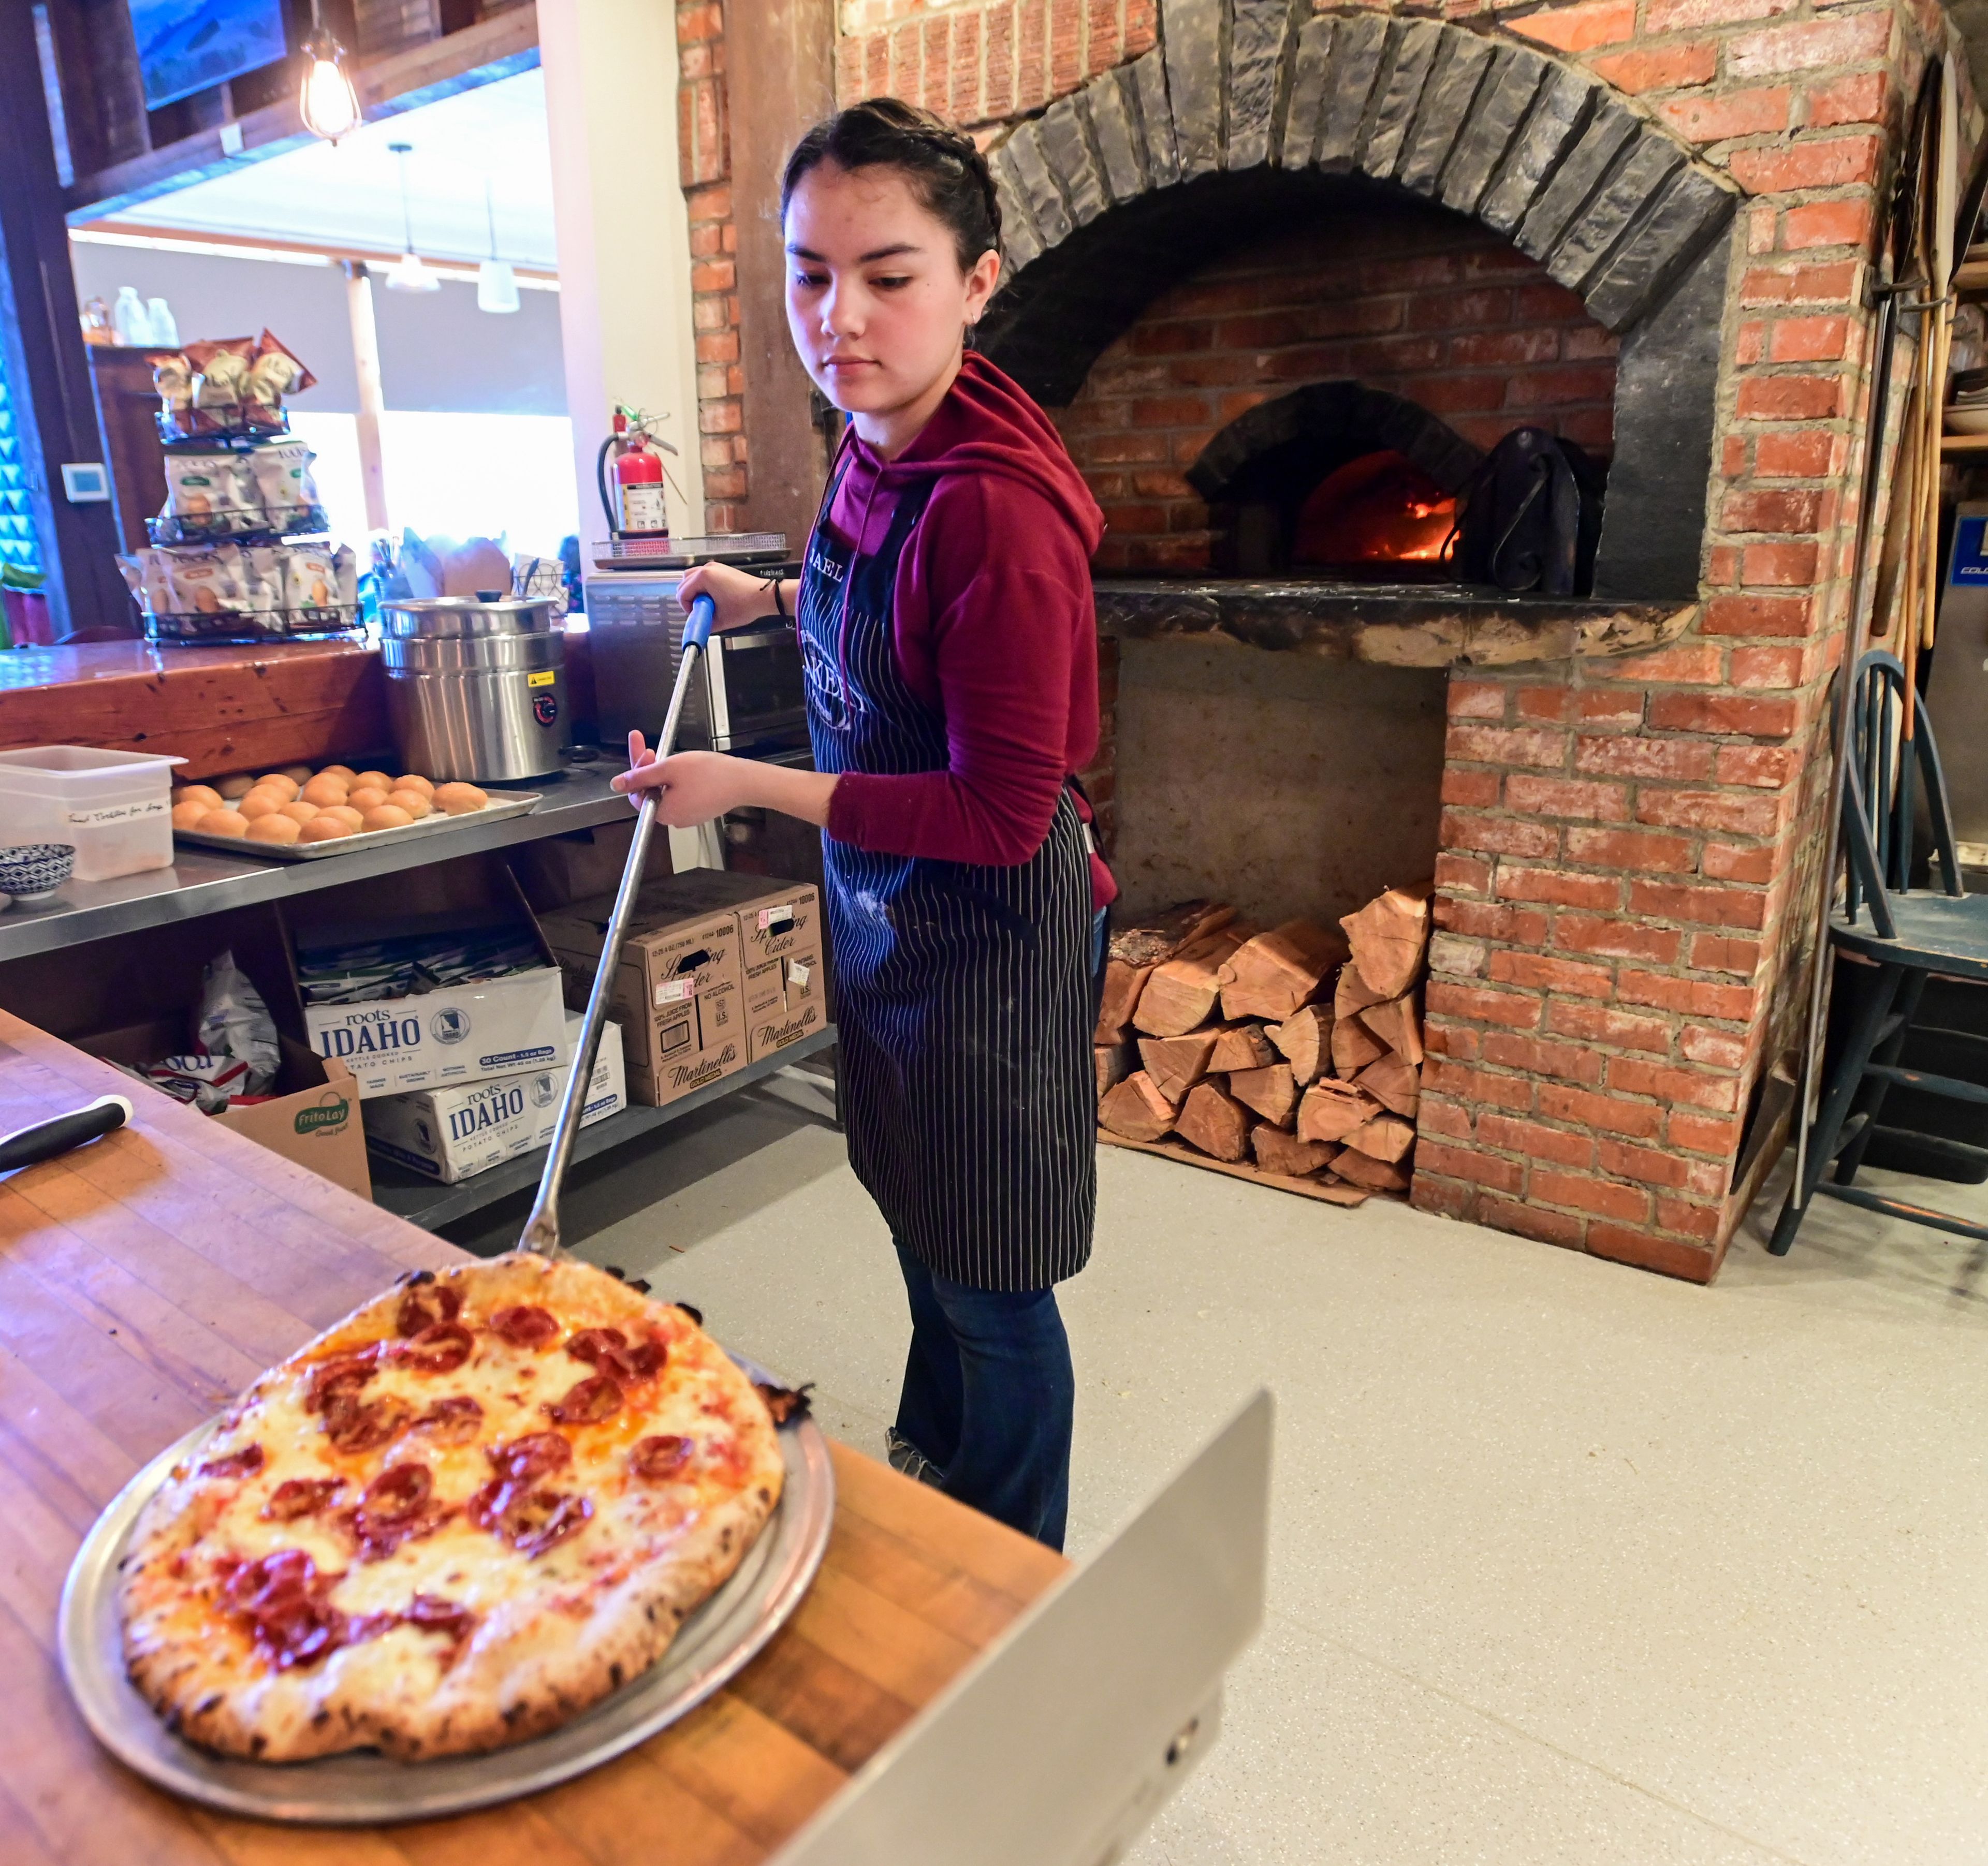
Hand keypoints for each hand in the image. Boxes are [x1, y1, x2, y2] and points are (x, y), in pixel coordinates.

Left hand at [611, 738, 756, 825]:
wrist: (744, 781)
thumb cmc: (709, 773)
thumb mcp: (668, 768)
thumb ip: (639, 776)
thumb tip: (615, 784)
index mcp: (662, 812)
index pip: (637, 793)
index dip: (637, 770)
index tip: (644, 748)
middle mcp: (673, 819)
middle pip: (651, 792)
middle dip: (650, 769)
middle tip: (653, 748)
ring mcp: (687, 816)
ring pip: (666, 792)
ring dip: (665, 774)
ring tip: (676, 758)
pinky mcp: (698, 811)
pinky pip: (681, 795)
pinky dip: (680, 781)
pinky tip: (688, 768)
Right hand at [675, 559, 784, 632]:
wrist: (764, 596)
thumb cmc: (745, 605)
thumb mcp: (721, 620)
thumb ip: (704, 624)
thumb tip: (698, 626)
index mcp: (704, 577)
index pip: (682, 593)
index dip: (687, 608)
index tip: (697, 616)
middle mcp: (707, 568)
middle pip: (684, 583)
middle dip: (689, 599)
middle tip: (700, 611)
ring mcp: (714, 567)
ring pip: (692, 578)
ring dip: (695, 592)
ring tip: (707, 605)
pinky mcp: (721, 569)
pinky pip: (704, 577)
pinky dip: (704, 587)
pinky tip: (715, 598)